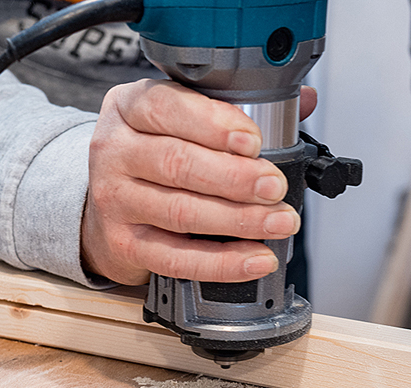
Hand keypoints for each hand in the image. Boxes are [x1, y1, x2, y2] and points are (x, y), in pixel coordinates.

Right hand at [82, 79, 316, 284]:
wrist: (106, 205)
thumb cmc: (153, 155)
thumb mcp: (180, 117)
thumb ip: (236, 106)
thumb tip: (304, 102)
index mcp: (130, 107)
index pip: (168, 108)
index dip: (215, 125)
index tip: (254, 141)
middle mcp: (115, 150)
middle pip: (177, 164)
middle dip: (235, 178)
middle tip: (275, 188)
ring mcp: (115, 200)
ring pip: (180, 212)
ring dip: (237, 220)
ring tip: (278, 221)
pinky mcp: (122, 244)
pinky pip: (176, 258)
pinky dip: (221, 262)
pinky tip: (254, 258)